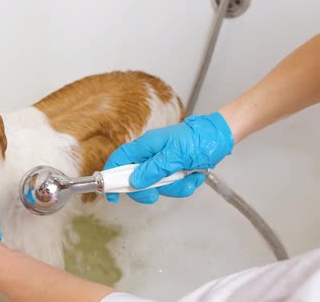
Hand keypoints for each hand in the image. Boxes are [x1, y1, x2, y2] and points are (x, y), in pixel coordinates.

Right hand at [103, 112, 233, 203]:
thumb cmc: (198, 140)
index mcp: (145, 146)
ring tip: (188, 178)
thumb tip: (134, 181)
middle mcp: (150, 154)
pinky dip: (184, 185)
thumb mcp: (175, 155)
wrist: (221, 137)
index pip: (119, 160)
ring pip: (157, 185)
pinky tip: (194, 177)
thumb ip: (154, 169)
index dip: (111, 176)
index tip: (112, 194)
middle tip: (156, 194)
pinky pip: (172, 185)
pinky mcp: (173, 169)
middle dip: (148, 189)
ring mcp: (161, 163)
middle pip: (136, 178)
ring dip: (173, 187)